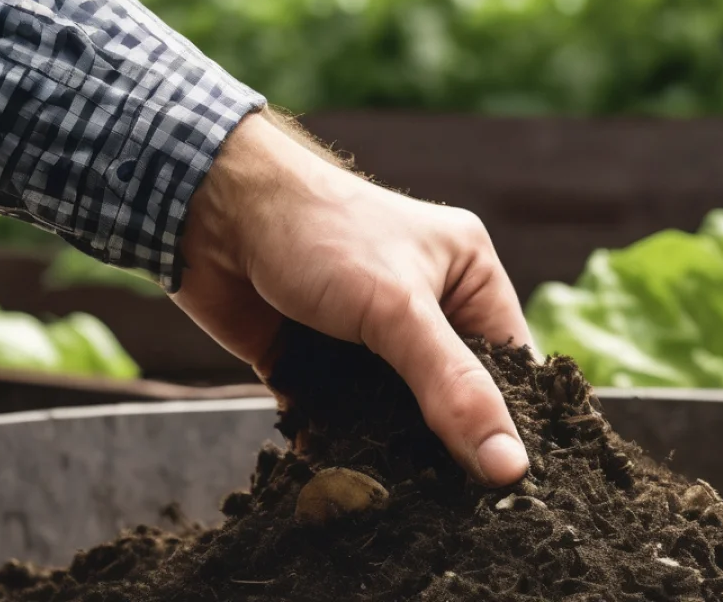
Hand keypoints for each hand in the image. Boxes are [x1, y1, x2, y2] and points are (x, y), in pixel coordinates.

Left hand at [170, 112, 531, 485]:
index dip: (511, 424)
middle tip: (455, 509)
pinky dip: (341, 447)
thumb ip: (453, 389)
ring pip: (397, 416)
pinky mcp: (319, 364)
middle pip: (453, 398)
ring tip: (400, 508)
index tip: (512, 488)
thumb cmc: (319, 232)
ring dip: (390, 453)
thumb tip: (510, 467)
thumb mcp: (398, 310)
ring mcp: (369, 338)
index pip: (510, 366)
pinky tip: (340, 484)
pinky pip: (343, 419)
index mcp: (468, 278)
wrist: (209, 213)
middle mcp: (425, 308)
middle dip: (446, 447)